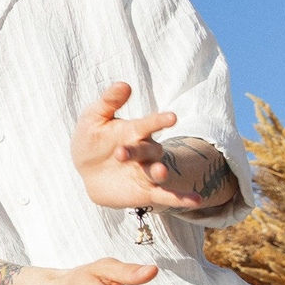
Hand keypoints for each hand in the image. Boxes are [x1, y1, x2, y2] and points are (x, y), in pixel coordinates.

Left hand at [71, 83, 218, 211]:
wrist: (88, 171)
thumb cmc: (92, 139)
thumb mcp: (94, 118)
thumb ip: (109, 102)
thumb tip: (123, 84)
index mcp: (134, 131)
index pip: (149, 124)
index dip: (159, 120)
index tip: (171, 117)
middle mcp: (145, 151)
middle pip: (148, 150)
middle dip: (137, 151)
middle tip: (119, 152)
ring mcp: (147, 172)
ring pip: (158, 172)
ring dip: (160, 172)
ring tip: (161, 172)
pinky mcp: (146, 191)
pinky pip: (166, 195)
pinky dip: (181, 198)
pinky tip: (196, 200)